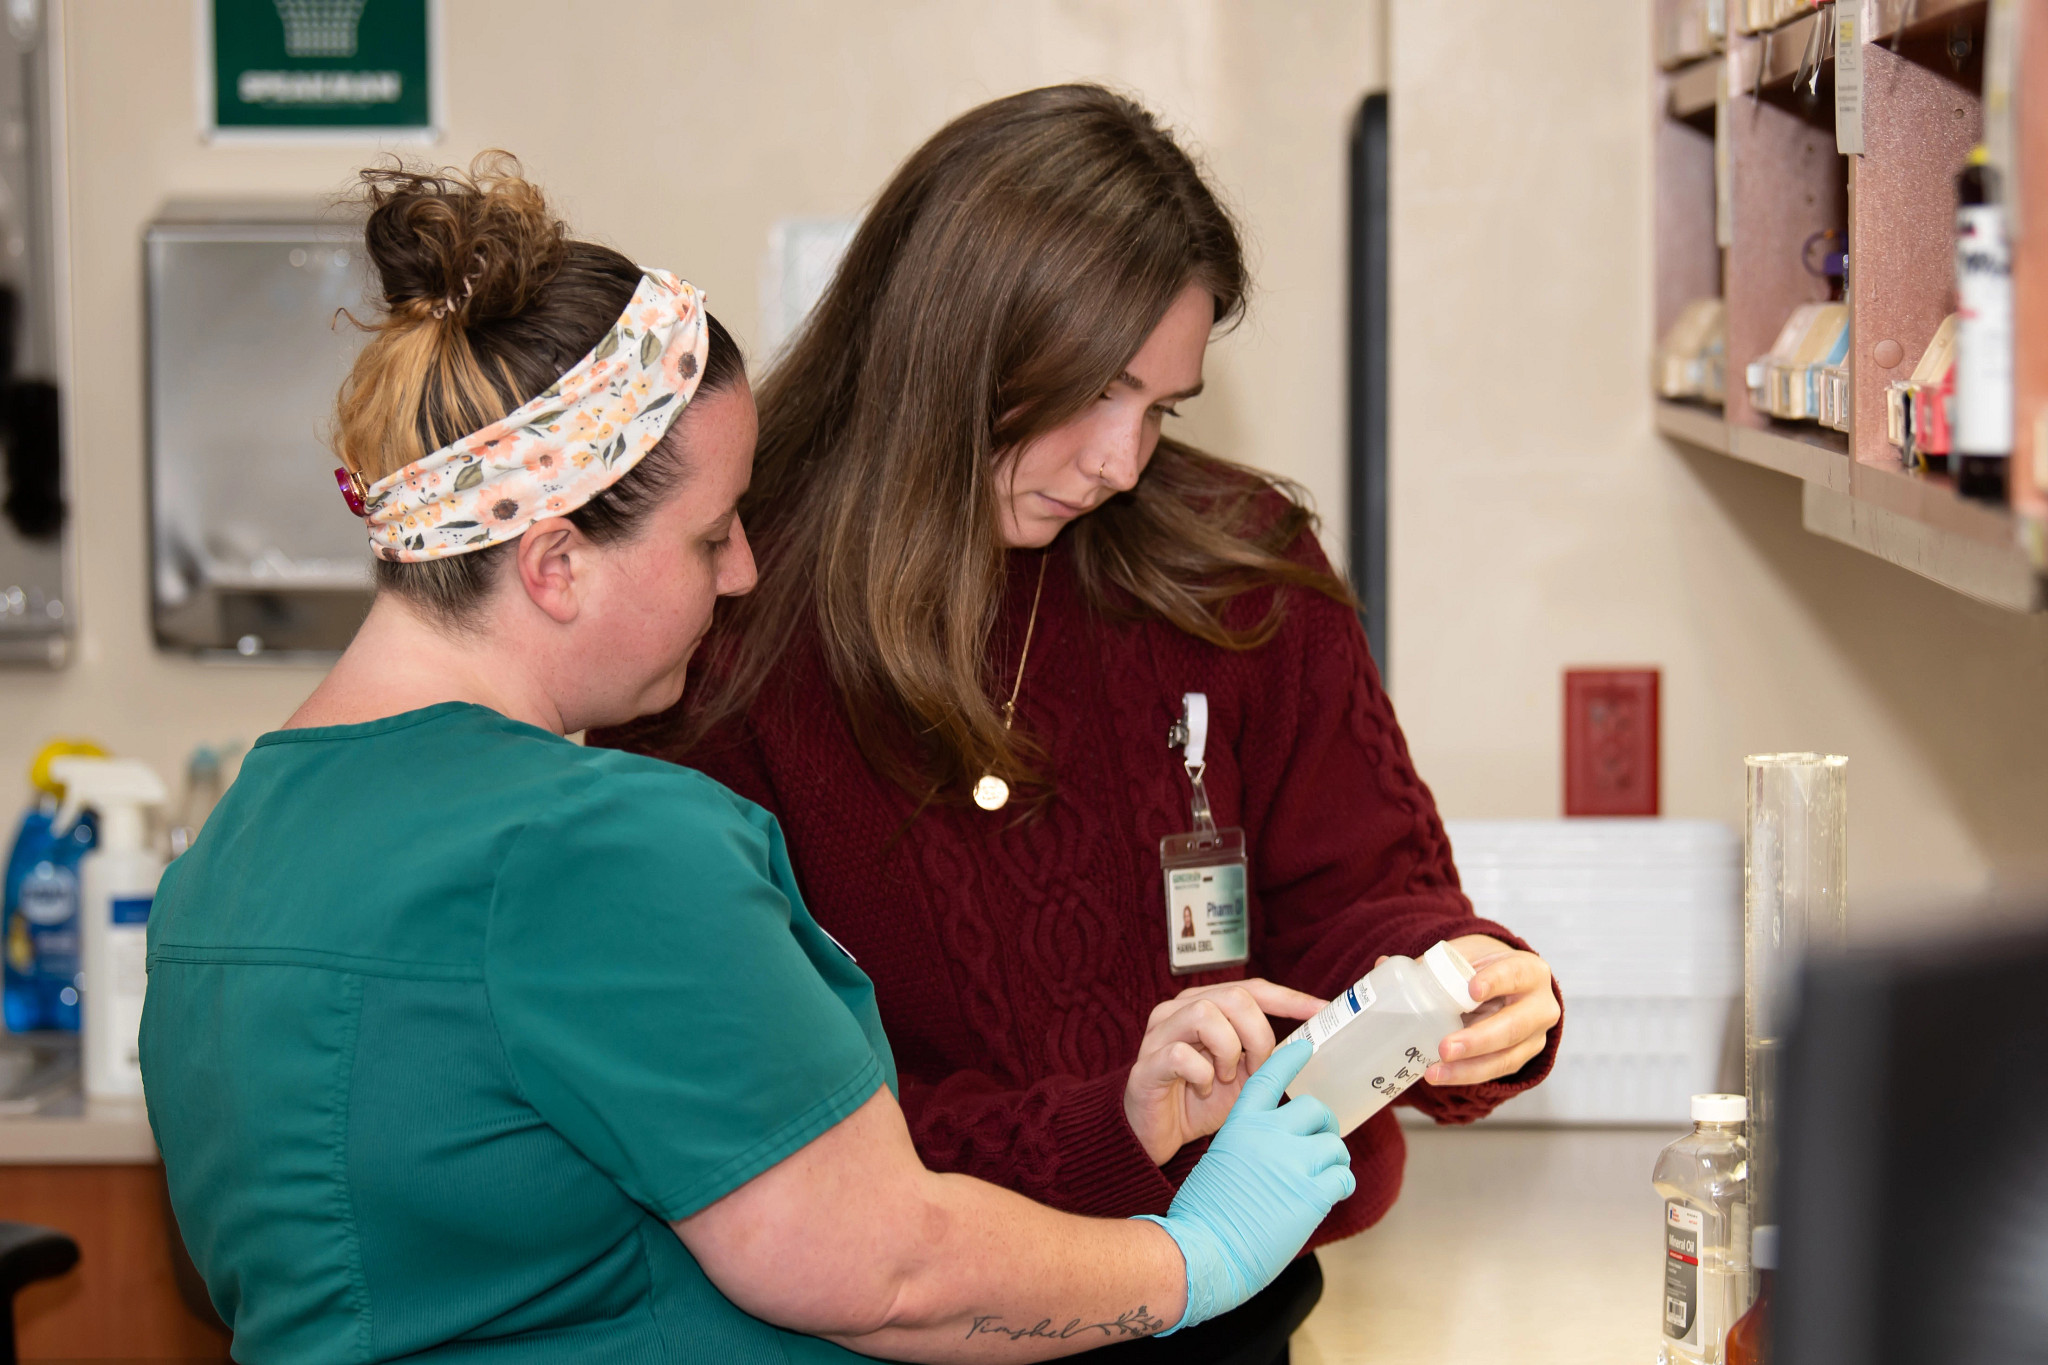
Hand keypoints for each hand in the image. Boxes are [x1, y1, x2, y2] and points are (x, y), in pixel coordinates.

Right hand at [1124, 979, 1324, 1164]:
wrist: (1158, 1135)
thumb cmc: (1200, 1100)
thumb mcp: (1245, 1078)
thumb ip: (1268, 1057)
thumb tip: (1309, 1046)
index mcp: (1207, 1005)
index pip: (1254, 989)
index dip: (1291, 999)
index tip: (1322, 1013)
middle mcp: (1180, 1009)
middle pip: (1234, 997)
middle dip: (1258, 1036)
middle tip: (1258, 1070)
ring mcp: (1159, 1033)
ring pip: (1205, 1014)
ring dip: (1228, 1051)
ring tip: (1226, 1078)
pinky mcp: (1146, 1063)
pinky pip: (1180, 1054)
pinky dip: (1202, 1074)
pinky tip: (1203, 1090)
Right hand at [1133, 1039, 1354, 1333]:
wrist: (1203, 1250)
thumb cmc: (1202, 1214)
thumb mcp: (1218, 1160)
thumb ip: (1249, 1143)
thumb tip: (1277, 1146)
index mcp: (1241, 1124)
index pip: (1269, 1078)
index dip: (1289, 1059)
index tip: (1306, 1047)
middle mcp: (1269, 1134)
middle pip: (1314, 1110)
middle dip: (1322, 1126)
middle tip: (1318, 1144)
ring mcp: (1293, 1161)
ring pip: (1334, 1144)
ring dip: (1332, 1161)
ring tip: (1321, 1179)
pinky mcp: (1312, 1193)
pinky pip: (1343, 1176)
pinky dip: (1341, 1186)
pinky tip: (1330, 1196)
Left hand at [1424, 935, 1559, 1086]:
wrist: (1510, 986)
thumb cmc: (1484, 966)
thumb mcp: (1468, 955)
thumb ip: (1433, 961)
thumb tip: (1381, 964)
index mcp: (1529, 971)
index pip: (1516, 974)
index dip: (1496, 982)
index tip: (1471, 990)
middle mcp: (1540, 1007)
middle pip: (1512, 1026)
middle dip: (1477, 1040)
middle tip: (1444, 1047)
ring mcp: (1534, 1037)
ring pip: (1504, 1058)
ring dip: (1467, 1068)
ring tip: (1433, 1072)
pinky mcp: (1520, 1058)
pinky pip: (1495, 1071)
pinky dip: (1466, 1075)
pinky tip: (1441, 1075)